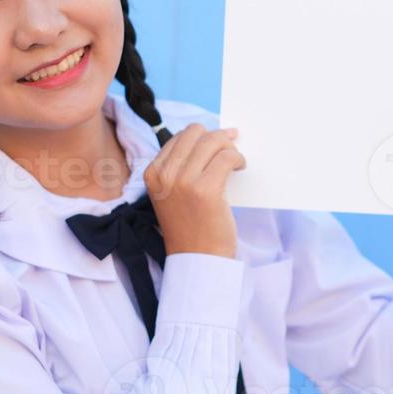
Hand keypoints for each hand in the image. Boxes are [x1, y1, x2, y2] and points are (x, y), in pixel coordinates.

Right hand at [144, 123, 246, 258]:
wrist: (196, 259)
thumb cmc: (190, 227)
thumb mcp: (172, 194)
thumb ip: (182, 168)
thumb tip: (213, 137)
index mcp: (153, 173)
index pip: (180, 137)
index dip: (202, 137)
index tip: (218, 143)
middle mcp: (164, 175)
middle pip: (196, 133)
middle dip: (216, 138)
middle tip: (229, 149)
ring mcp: (183, 182)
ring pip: (212, 142)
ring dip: (229, 148)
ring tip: (235, 161)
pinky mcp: (205, 190)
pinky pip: (226, 158)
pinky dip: (237, 159)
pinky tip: (240, 168)